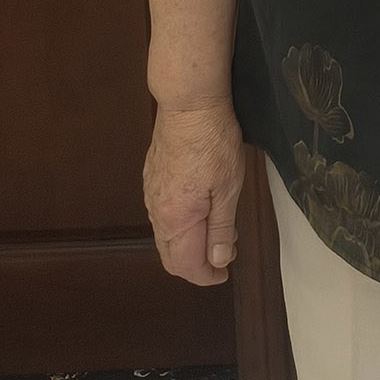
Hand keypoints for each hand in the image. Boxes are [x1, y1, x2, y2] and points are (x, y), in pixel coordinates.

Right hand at [143, 98, 245, 284]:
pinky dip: (182, 222)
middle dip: (198, 262)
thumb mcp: (229, 188)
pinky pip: (164, 213)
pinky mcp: (152, 177)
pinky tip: (203, 208)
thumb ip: (221, 228)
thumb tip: (217, 261)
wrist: (189, 103)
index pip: (186, 265)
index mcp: (175, 219)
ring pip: (167, 234)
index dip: (207, 275)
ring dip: (192, 241)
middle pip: (171, 255)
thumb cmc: (213, 142)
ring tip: (221, 227)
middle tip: (226, 252)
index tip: (225, 273)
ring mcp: (151, 193)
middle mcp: (157, 211)